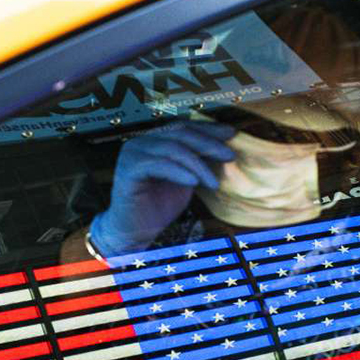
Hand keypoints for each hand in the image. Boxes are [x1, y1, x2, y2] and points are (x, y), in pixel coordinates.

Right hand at [90, 120, 235, 256]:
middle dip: (208, 144)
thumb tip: (225, 148)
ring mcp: (132, 153)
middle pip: (179, 134)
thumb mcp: (185, 179)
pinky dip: (180, 172)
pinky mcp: (128, 169)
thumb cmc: (159, 206)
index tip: (231, 134)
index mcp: (153, 140)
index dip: (208, 128)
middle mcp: (140, 142)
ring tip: (213, 182)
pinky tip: (194, 183)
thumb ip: (198, 162)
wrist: (135, 232)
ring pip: (172, 149)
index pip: (183, 127)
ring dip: (198, 165)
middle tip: (229, 155)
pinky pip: (160, 165)